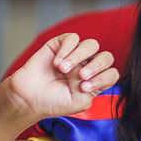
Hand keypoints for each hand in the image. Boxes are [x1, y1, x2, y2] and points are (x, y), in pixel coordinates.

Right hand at [3, 33, 118, 121]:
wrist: (28, 97)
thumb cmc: (52, 102)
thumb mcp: (79, 102)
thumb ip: (92, 88)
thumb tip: (88, 70)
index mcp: (95, 81)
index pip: (111, 73)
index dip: (103, 78)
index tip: (85, 87)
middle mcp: (88, 66)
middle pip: (106, 57)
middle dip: (96, 66)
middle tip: (80, 76)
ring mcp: (75, 54)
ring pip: (92, 45)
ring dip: (79, 56)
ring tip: (63, 69)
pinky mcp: (61, 45)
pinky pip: (73, 38)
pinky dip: (67, 49)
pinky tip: (57, 62)